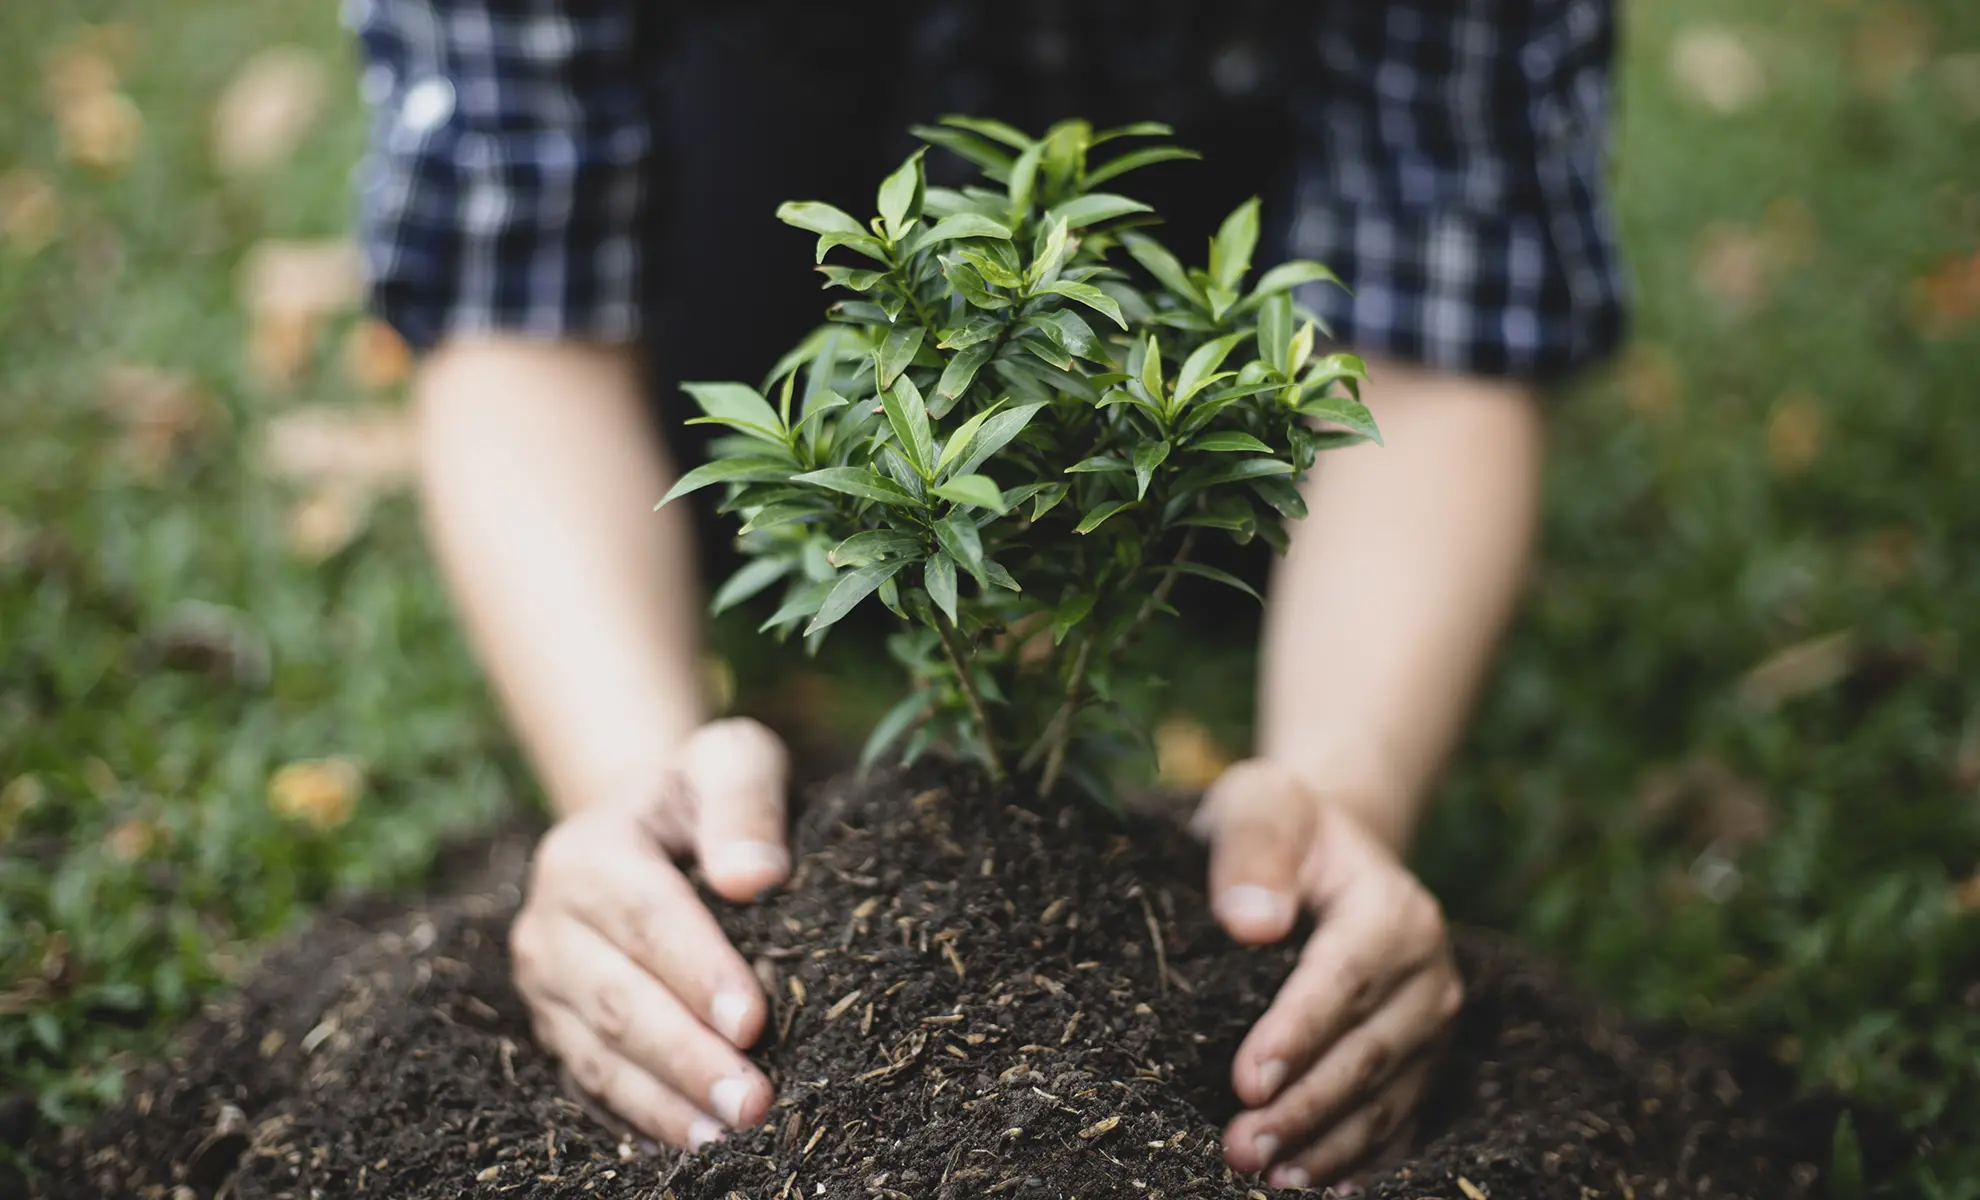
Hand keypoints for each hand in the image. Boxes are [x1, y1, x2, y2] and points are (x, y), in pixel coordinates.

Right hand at [509, 718, 790, 1148]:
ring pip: (599, 1053)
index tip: (754, 1020)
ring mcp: (546, 985)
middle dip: (685, 1054)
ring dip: (665, 1100)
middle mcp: (550, 921)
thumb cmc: (705, 793)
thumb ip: (745, 799)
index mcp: (587, 850)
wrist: (651, 824)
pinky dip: (641, 1118)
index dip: (697, 971)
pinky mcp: (558, 1028)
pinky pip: (594, 1084)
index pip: (644, 916)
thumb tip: (755, 876)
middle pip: (616, 998)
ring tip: (730, 1137)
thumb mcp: (731, 760)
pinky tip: (693, 1143)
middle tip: (753, 1101)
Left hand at [1195, 759, 1462, 1191]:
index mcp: (1393, 908)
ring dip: (1329, 1146)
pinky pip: (1398, 1120)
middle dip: (1305, 1108)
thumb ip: (1253, 852)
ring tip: (1267, 1177)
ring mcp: (1433, 1021)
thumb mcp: (1260, 806)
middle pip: (1369, 1051)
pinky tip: (1318, 1188)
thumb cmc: (1282, 825)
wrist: (1329, 846)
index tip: (1247, 1080)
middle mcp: (1429, 970)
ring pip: (1386, 1098)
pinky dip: (1361, 1159)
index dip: (1299, 1034)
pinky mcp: (1422, 1058)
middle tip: (1240, 1148)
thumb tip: (1251, 924)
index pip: (1346, 979)